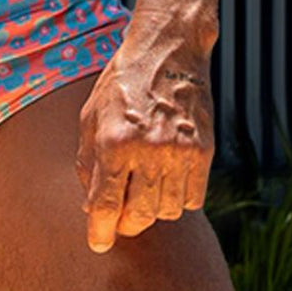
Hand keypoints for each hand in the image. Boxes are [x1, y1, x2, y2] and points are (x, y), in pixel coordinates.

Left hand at [75, 23, 214, 252]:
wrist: (168, 50)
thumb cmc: (124, 81)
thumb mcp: (92, 114)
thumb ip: (88, 161)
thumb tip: (90, 206)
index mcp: (114, 140)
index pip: (106, 205)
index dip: (101, 231)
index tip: (99, 241)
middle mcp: (147, 150)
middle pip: (138, 216)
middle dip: (126, 223)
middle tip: (121, 214)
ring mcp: (179, 152)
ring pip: (166, 212)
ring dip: (153, 207)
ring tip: (145, 185)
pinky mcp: (203, 151)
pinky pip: (191, 199)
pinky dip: (178, 197)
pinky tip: (168, 176)